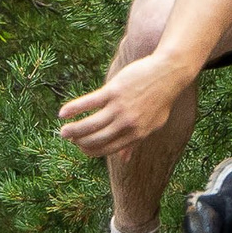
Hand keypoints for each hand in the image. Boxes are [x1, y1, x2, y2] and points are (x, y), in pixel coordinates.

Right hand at [57, 53, 193, 158]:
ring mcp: (120, 108)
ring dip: (73, 130)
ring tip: (63, 132)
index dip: (92, 151)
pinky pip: (88, 103)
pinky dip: (73, 109)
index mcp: (137, 134)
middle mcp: (127, 124)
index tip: (81, 149)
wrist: (169, 73)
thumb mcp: (154, 124)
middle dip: (80, 142)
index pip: (108, 149)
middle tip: (70, 139)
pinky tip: (62, 113)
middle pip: (97, 139)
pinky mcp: (113, 92)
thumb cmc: (160, 98)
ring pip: (90, 124)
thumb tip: (124, 159)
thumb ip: (136, 141)